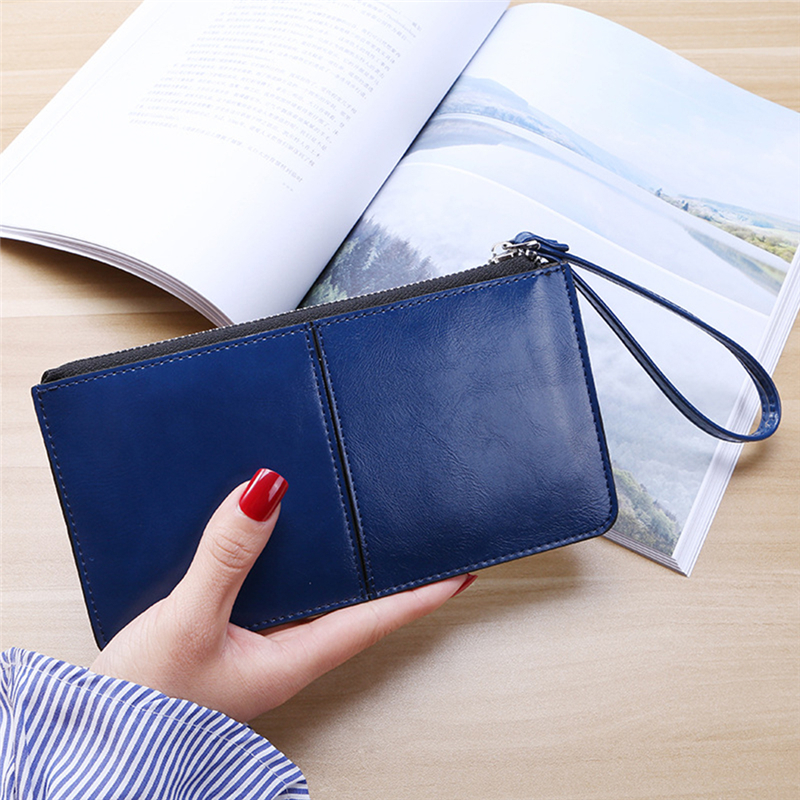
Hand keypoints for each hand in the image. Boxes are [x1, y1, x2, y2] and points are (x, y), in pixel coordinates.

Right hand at [90, 469, 474, 721]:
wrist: (97, 744)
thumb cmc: (148, 702)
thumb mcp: (190, 621)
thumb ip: (227, 558)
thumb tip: (268, 490)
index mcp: (295, 656)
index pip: (378, 618)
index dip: (423, 591)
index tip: (462, 566)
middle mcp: (286, 650)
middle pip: (354, 604)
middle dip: (387, 572)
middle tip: (413, 535)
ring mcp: (260, 644)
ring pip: (313, 596)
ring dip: (337, 564)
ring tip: (357, 528)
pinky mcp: (231, 635)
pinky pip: (274, 591)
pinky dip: (286, 562)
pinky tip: (275, 542)